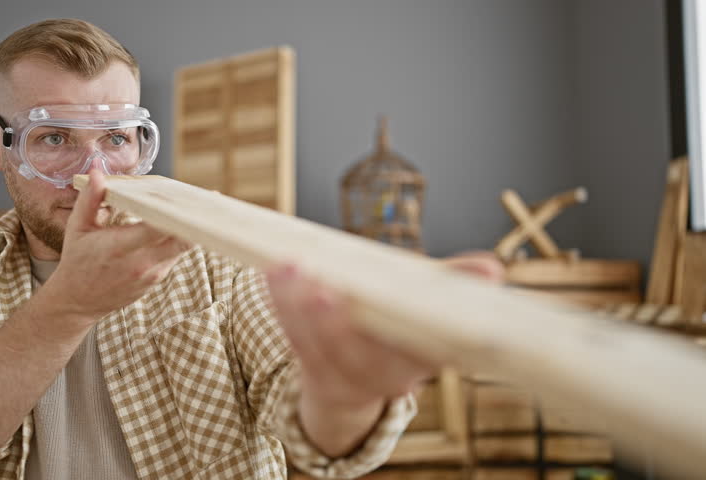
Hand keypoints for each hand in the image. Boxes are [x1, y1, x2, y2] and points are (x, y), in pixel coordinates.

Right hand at [46, 169, 191, 323]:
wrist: (79, 300)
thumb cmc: (78, 260)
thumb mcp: (77, 227)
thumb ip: (90, 199)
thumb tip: (99, 172)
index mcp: (119, 247)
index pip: (157, 228)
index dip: (176, 213)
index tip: (188, 196)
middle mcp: (141, 263)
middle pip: (182, 240)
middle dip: (196, 219)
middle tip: (209, 198)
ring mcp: (152, 274)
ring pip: (183, 247)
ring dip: (190, 227)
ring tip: (198, 207)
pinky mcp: (158, 279)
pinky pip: (176, 255)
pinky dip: (181, 238)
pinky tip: (182, 223)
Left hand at [265, 252, 503, 455]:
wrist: (358, 378)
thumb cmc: (399, 324)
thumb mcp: (430, 303)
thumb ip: (454, 285)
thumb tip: (491, 269)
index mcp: (424, 360)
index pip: (424, 351)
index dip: (416, 333)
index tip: (398, 304)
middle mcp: (388, 379)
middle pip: (361, 357)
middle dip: (340, 326)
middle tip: (325, 292)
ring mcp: (349, 380)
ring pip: (320, 348)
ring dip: (300, 307)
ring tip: (290, 269)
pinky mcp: (316, 373)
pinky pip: (295, 340)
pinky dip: (283, 305)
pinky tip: (275, 274)